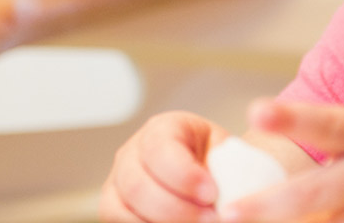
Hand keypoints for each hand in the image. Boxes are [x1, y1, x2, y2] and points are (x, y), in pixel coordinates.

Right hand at [99, 110, 229, 221]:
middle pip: (138, 185)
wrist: (210, 179)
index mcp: (162, 129)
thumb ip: (226, 168)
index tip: (212, 193)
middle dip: (176, 209)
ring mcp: (117, 182)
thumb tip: (230, 194)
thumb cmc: (217, 164)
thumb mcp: (227, 156)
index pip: (160, 149)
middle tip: (211, 219)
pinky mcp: (113, 209)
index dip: (184, 175)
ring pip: (122, 211)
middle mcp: (132, 153)